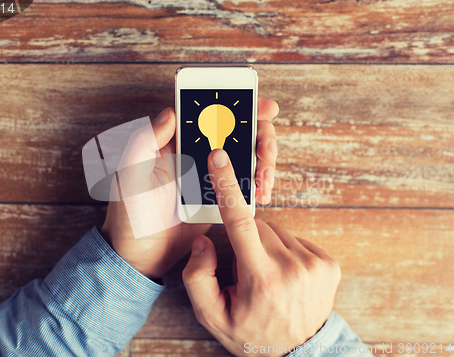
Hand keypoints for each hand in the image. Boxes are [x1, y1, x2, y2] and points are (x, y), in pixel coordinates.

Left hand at [101, 96, 278, 279]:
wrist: (140, 255)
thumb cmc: (129, 214)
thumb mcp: (130, 175)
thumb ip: (144, 142)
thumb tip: (170, 113)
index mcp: (174, 142)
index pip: (209, 114)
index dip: (238, 106)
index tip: (262, 107)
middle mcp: (195, 154)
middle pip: (237, 132)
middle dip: (260, 135)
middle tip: (266, 149)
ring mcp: (210, 176)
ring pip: (246, 156)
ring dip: (264, 162)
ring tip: (264, 179)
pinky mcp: (219, 198)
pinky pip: (244, 184)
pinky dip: (258, 185)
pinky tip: (261, 193)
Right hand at [182, 149, 340, 355]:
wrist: (298, 352)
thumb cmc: (251, 333)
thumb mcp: (212, 315)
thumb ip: (198, 277)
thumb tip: (205, 239)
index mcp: (261, 278)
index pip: (240, 222)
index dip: (227, 186)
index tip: (219, 158)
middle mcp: (292, 266)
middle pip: (257, 225)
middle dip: (246, 239)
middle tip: (246, 269)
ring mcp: (315, 263)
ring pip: (276, 230)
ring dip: (265, 244)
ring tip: (267, 274)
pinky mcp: (328, 263)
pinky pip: (295, 239)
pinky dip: (285, 249)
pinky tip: (284, 273)